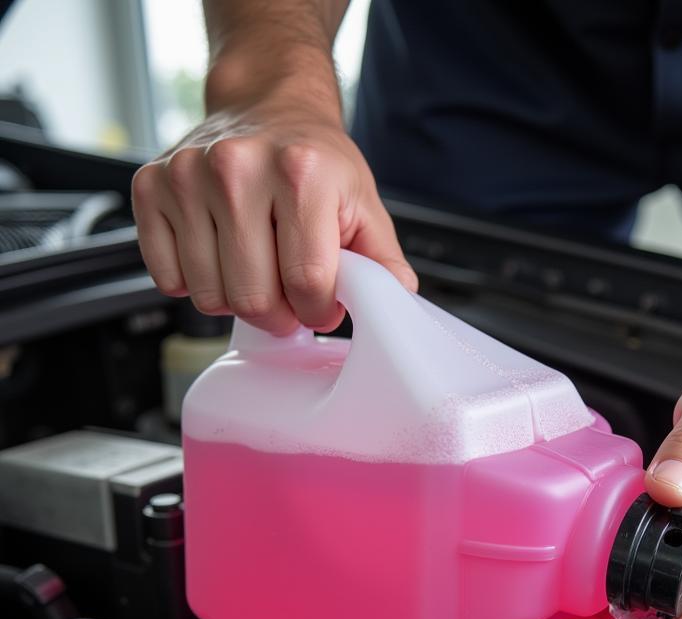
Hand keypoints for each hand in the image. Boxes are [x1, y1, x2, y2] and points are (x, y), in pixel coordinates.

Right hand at [132, 93, 415, 335]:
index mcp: (300, 172)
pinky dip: (196, 283)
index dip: (319, 311)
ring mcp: (186, 175)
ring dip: (237, 299)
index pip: (307, 283)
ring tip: (257, 268)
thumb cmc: (317, 163)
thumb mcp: (364, 206)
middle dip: (279, 314)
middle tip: (289, 292)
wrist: (268, 105)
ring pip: (209, 297)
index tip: (323, 304)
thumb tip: (396, 302)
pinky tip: (220, 255)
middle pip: (253, 298)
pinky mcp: (150, 187)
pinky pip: (168, 279)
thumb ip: (384, 263)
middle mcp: (236, 168)